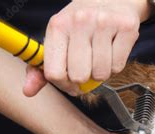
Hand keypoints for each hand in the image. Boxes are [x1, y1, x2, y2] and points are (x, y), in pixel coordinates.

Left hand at [23, 0, 149, 96]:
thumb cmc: (84, 23)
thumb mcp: (60, 38)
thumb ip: (43, 66)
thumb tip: (28, 91)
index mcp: (58, 25)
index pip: (53, 72)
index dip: (64, 85)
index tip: (71, 84)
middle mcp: (80, 21)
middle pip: (79, 75)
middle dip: (85, 78)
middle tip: (88, 68)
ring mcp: (104, 23)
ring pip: (101, 73)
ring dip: (102, 72)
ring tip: (101, 57)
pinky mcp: (125, 28)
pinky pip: (118, 66)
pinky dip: (116, 65)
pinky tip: (113, 51)